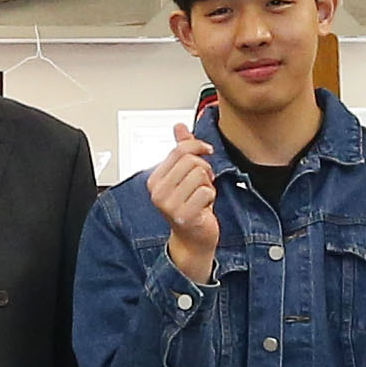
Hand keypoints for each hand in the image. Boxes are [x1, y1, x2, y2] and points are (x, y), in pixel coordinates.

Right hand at [146, 117, 220, 286]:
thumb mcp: (183, 176)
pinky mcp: (184, 215)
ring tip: (201, 196)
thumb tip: (179, 126)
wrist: (192, 239)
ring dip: (208, 185)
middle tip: (203, 183)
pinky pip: (207, 191)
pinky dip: (211, 198)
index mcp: (154, 180)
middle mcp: (158, 192)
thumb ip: (181, 151)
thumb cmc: (189, 206)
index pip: (179, 150)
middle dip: (204, 170)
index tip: (207, 151)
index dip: (198, 147)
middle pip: (191, 161)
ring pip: (201, 175)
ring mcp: (169, 205)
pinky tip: (204, 207)